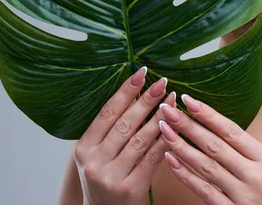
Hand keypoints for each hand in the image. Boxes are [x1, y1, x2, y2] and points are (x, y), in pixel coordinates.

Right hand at [72, 66, 175, 204]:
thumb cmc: (106, 179)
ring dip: (160, 117)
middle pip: (125, 123)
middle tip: (163, 81)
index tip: (142, 72)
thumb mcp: (98, 155)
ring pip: (141, 139)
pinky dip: (166, 140)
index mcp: (83, 148)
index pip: (107, 113)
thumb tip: (135, 91)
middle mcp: (94, 162)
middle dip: (146, 100)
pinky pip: (153, 158)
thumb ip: (110, 130)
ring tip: (173, 99)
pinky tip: (177, 126)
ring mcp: (111, 176)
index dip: (125, 91)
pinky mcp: (131, 188)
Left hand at [158, 94, 261, 204]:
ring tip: (164, 131)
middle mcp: (254, 174)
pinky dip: (185, 175)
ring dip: (181, 147)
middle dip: (188, 126)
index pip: (231, 131)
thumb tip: (215, 129)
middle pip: (215, 145)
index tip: (189, 100)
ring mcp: (242, 195)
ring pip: (206, 166)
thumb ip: (247, 151)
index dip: (209, 115)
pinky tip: (171, 161)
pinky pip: (204, 191)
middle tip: (168, 110)